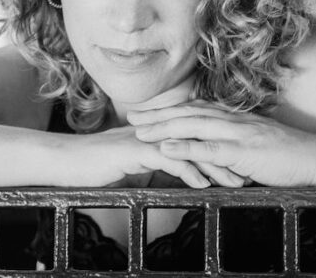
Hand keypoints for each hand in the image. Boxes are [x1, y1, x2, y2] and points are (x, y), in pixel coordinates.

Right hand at [57, 125, 245, 188]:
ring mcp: (146, 138)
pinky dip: (187, 171)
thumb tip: (175, 176)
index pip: (196, 138)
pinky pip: (168, 159)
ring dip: (214, 166)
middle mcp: (156, 131)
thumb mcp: (133, 167)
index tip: (241, 166)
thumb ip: (155, 166)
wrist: (66, 161)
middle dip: (226, 157)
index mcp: (158, 132)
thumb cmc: (97, 165)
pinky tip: (202, 184)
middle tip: (249, 174)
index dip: (220, 151)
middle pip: (200, 140)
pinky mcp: (135, 150)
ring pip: (189, 149)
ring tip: (234, 182)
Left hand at [127, 101, 315, 186]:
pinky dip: (184, 146)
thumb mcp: (257, 146)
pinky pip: (208, 148)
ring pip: (192, 125)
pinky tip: (165, 148)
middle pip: (187, 112)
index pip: (196, 108)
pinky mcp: (243, 151)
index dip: (169, 108)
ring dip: (163, 127)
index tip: (148, 110)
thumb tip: (217, 153)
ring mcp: (238, 133)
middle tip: (132, 116)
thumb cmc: (290, 156)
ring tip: (138, 131)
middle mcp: (233, 120)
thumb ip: (236, 145)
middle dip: (158, 114)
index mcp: (236, 118)